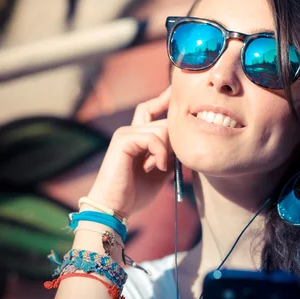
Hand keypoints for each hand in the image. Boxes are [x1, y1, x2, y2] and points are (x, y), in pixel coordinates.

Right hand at [87, 86, 172, 216]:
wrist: (115, 208)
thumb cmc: (134, 194)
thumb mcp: (159, 172)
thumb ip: (170, 155)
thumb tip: (185, 144)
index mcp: (136, 137)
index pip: (151, 108)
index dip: (165, 99)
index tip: (177, 90)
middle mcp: (129, 131)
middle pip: (164, 121)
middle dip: (174, 141)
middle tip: (169, 162)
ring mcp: (125, 133)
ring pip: (162, 130)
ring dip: (167, 151)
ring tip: (161, 168)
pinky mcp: (123, 140)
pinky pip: (154, 138)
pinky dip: (161, 153)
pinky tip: (159, 167)